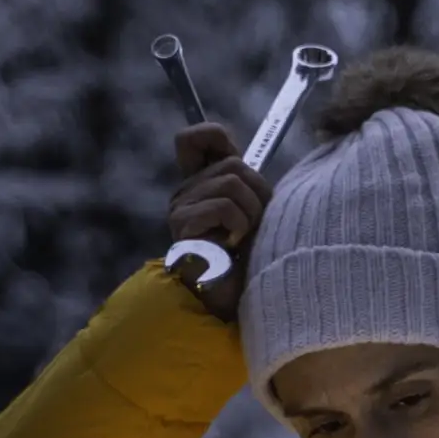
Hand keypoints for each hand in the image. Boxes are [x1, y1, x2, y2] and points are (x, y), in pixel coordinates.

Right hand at [165, 123, 263, 323]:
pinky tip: (233, 244)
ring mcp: (180, 208)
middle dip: (258, 193)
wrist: (234, 301)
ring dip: (252, 213)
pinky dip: (240, 225)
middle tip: (255, 224)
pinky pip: (225, 206)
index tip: (236, 161)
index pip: (191, 139)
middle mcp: (184, 192)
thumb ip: (247, 184)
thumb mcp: (253, 212)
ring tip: (244, 237)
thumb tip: (249, 162)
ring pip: (233, 183)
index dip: (213, 137)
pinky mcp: (183, 225)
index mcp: (198, 184)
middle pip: (233, 164)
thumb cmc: (248, 259)